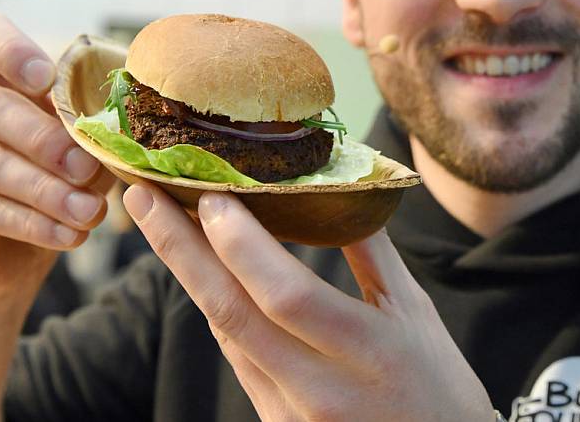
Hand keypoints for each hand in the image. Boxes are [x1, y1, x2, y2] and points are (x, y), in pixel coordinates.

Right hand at [0, 10, 113, 305]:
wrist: (5, 254)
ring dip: (48, 191)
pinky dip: (34, 224)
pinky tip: (70, 235)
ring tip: (90, 213)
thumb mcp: (77, 149)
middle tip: (89, 169)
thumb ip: (91, 132)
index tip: (46, 79)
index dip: (11, 49)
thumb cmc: (50, 181)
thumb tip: (126, 134)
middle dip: (47, 141)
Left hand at [123, 183, 494, 421]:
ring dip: (187, 273)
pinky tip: (198, 270)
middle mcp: (319, 389)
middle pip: (232, 313)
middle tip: (142, 195)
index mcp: (367, 352)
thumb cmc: (437, 387)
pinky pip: (236, 357)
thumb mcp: (416, 314)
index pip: (287, 295)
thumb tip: (339, 182)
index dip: (243, 246)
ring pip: (225, 333)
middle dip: (179, 249)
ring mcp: (290, 414)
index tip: (211, 195)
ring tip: (160, 219)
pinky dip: (216, 307)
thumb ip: (373, 251)